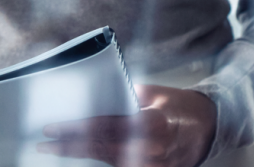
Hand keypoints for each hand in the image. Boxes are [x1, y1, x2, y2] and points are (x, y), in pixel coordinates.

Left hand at [37, 85, 217, 166]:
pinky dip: (100, 162)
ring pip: (108, 162)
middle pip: (100, 150)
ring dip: (81, 156)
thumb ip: (128, 97)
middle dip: (69, 147)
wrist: (209, 127)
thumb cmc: (182, 107)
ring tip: (56, 150)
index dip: (76, 129)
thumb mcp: (156, 93)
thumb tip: (101, 97)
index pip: (105, 127)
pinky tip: (84, 158)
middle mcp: (151, 149)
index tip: (53, 128)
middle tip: (44, 144)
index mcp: (153, 123)